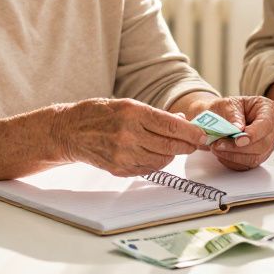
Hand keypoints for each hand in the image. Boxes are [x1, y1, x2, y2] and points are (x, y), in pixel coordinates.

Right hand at [58, 98, 204, 176]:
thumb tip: (182, 122)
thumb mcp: (128, 104)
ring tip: (173, 147)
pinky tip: (155, 153)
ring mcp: (123, 154)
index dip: (191, 132)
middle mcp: (128, 135)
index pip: (171, 126)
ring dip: (172, 154)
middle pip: (170, 146)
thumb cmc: (99, 113)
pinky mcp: (119, 169)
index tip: (203, 134)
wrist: (70, 131)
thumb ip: (155, 115)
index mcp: (133, 113)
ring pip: (162, 160)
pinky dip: (157, 162)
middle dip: (188, 145)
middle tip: (196, 143)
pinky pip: (148, 169)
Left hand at [194, 96, 273, 170]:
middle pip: (262, 144)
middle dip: (239, 148)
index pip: (266, 124)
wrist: (219, 118)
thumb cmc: (226, 109)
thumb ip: (232, 115)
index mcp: (267, 109)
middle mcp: (270, 128)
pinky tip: (222, 152)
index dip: (253, 134)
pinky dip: (231, 161)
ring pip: (255, 158)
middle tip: (220, 144)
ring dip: (233, 155)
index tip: (238, 140)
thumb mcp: (225, 105)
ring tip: (217, 147)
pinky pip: (246, 165)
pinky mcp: (257, 157)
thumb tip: (238, 127)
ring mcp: (266, 144)